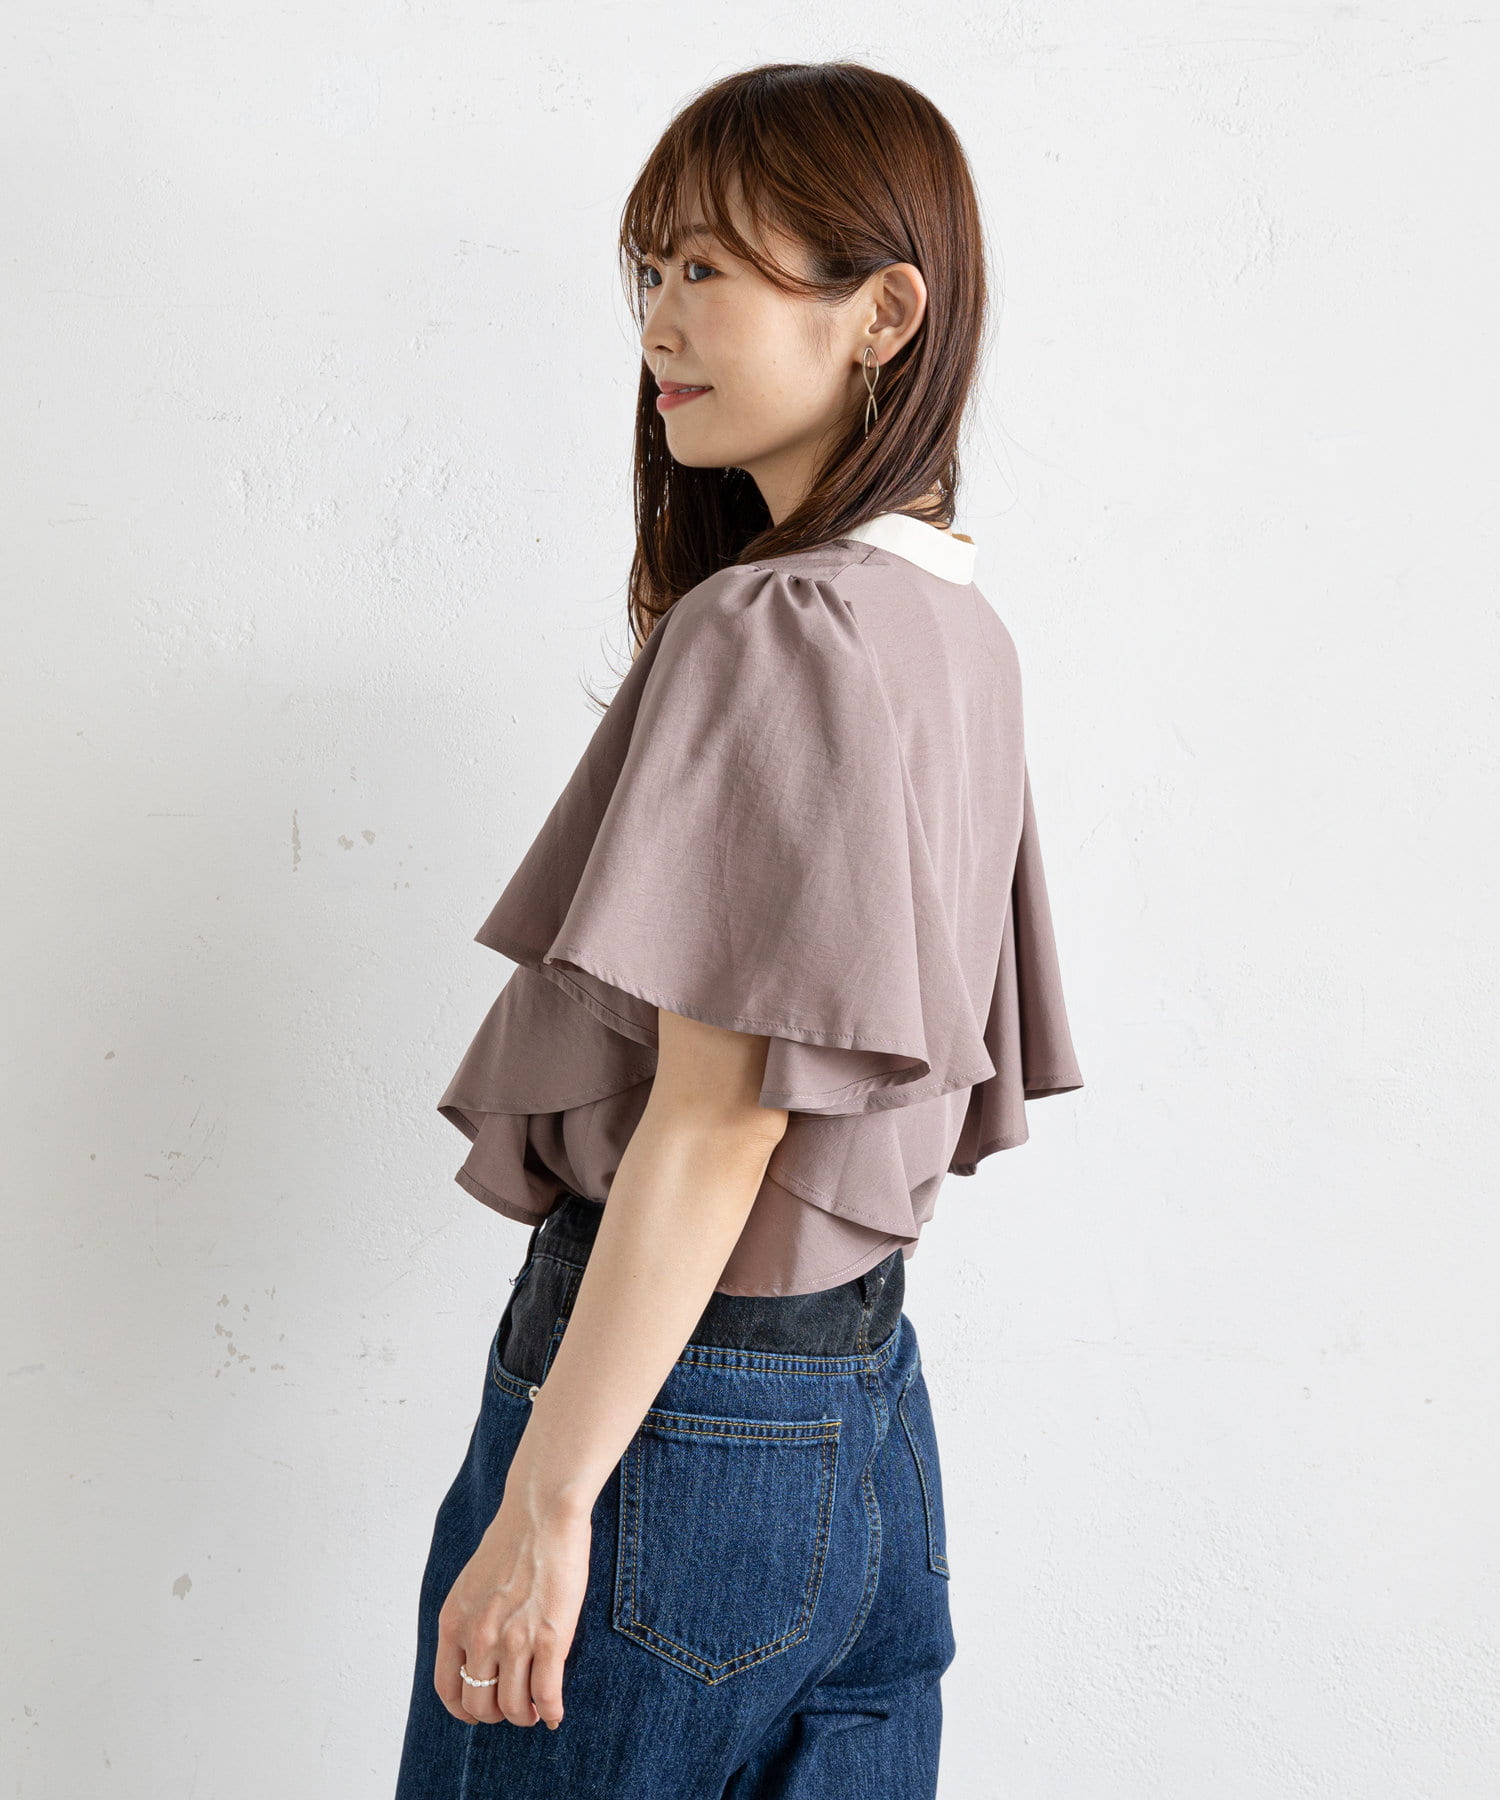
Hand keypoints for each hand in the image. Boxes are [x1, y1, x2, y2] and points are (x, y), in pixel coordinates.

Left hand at [433, 1491, 592, 1729]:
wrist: (542, 1511)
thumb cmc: (512, 1541)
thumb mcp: (471, 1584)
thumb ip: (469, 1621)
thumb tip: (478, 1656)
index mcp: (454, 1623)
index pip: (448, 1690)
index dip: (465, 1709)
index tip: (480, 1711)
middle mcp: (478, 1637)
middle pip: (479, 1705)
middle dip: (497, 1715)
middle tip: (514, 1707)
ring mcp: (513, 1640)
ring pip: (512, 1707)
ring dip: (524, 1716)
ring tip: (535, 1708)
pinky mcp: (549, 1638)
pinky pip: (546, 1694)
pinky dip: (551, 1712)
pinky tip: (555, 1713)